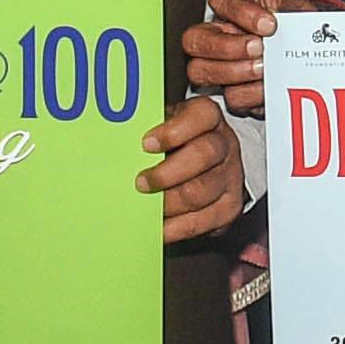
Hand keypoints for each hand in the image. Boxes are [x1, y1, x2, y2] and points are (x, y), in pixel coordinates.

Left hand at [144, 93, 242, 241]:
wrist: (208, 165)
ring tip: (146, 207)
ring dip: (169, 202)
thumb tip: (114, 146)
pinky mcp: (230, 205)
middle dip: (167, 173)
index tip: (146, 144)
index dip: (173, 131)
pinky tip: (159, 227)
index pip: (201, 116)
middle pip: (203, 155)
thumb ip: (148, 131)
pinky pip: (205, 220)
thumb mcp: (164, 125)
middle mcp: (224, 144)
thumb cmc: (176, 143)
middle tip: (140, 183)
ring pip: (201, 191)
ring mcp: (230, 176)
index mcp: (208, 118)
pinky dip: (177, 227)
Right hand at [188, 0, 287, 113]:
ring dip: (236, 72)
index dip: (241, 12)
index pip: (221, 0)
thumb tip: (293, 24)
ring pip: (201, 71)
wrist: (307, 51)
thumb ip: (294, 13)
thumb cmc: (294, 26)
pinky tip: (269, 88)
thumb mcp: (296, 10)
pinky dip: (250, 95)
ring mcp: (218, 64)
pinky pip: (229, 97)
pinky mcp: (233, 91)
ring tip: (265, 70)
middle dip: (226, 46)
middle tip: (258, 48)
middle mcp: (216, 33)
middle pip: (194, 39)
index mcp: (232, 5)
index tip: (269, 24)